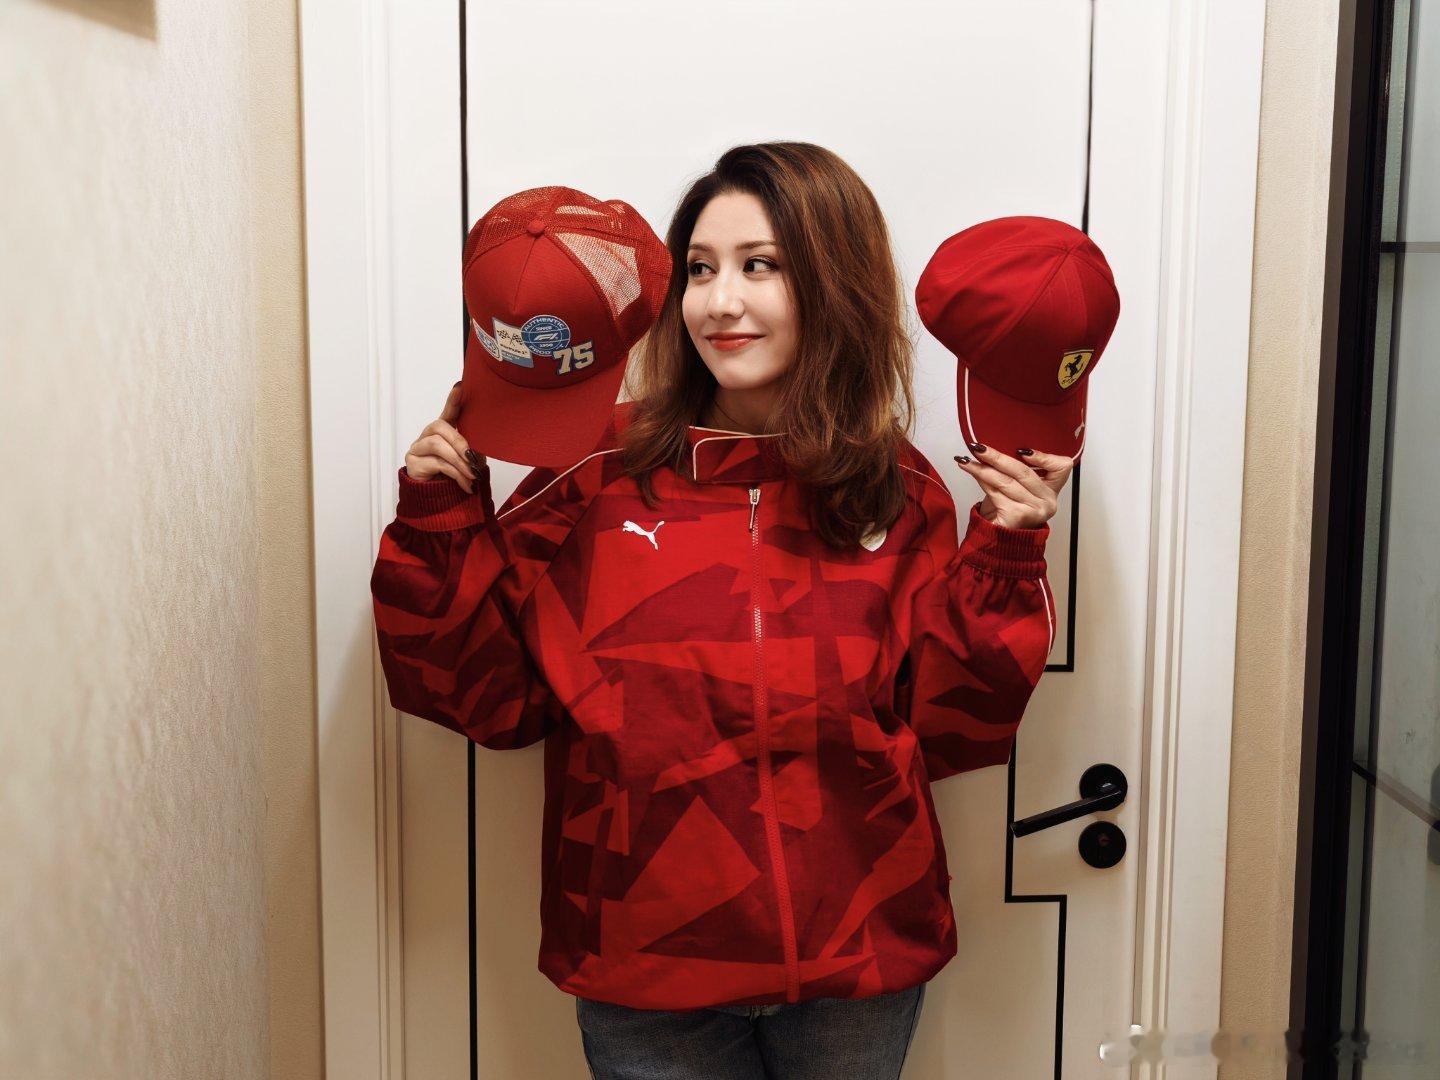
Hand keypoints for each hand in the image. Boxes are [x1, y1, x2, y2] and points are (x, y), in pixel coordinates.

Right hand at [404, 380, 483, 493]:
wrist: (443, 500)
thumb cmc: (457, 475)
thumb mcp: (471, 460)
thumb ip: (474, 448)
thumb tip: (484, 444)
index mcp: (444, 431)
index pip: (448, 411)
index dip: (453, 400)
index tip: (460, 387)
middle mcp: (428, 435)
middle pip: (439, 426)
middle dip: (460, 442)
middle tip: (473, 460)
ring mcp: (418, 447)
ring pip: (437, 445)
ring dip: (458, 460)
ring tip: (472, 474)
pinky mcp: (413, 463)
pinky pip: (436, 463)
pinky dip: (455, 474)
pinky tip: (466, 484)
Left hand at [953, 443, 1073, 529]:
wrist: (997, 537)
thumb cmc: (1006, 509)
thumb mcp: (1015, 486)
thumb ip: (1014, 470)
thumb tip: (992, 447)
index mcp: (1051, 490)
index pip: (1061, 467)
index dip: (1044, 456)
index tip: (1022, 450)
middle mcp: (1048, 501)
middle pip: (1024, 472)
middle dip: (997, 457)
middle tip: (979, 447)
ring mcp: (1035, 510)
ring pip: (1006, 481)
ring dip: (983, 468)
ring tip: (967, 460)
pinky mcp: (1018, 516)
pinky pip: (996, 492)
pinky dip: (981, 481)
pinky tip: (971, 472)